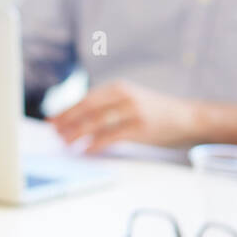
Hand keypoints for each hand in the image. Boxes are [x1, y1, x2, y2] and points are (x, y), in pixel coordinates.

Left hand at [49, 80, 197, 151]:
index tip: (51, 121)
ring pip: (97, 122)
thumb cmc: (152, 111)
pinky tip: (85, 149)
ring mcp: (133, 111)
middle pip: (88, 109)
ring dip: (78, 134)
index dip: (66, 111)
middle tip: (54, 133)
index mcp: (118, 87)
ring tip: (65, 143)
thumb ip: (107, 105)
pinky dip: (96, 144)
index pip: (85, 99)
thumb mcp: (129, 100)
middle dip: (68, 122)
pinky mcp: (140, 127)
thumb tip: (76, 119)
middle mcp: (124, 96)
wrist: (185, 116)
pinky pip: (112, 136)